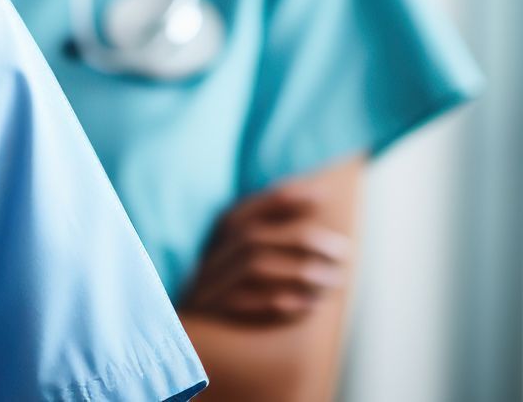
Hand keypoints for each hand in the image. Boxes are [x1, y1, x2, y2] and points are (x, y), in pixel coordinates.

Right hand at [181, 182, 350, 325]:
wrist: (189, 338)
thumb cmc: (225, 292)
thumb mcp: (240, 255)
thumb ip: (271, 222)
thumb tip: (317, 193)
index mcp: (210, 243)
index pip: (240, 213)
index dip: (279, 200)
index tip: (321, 196)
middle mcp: (206, 262)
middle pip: (252, 239)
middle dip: (301, 240)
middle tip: (342, 250)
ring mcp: (207, 291)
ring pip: (254, 270)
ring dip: (300, 272)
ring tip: (334, 279)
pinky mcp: (215, 320)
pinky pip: (249, 309)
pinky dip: (283, 306)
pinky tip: (312, 306)